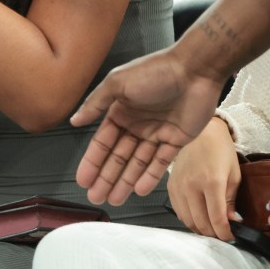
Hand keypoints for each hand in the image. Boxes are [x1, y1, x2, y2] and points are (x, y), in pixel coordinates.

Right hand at [71, 46, 224, 205]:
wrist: (194, 70)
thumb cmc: (154, 71)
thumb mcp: (117, 83)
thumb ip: (95, 104)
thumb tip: (74, 121)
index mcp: (120, 111)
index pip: (102, 143)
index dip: (92, 162)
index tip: (82, 180)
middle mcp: (136, 125)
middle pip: (118, 157)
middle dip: (106, 177)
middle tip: (95, 197)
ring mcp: (156, 134)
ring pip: (137, 163)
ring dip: (125, 181)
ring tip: (114, 199)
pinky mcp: (177, 140)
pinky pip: (161, 163)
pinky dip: (150, 176)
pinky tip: (139, 190)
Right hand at [166, 117, 239, 240]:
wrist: (200, 133)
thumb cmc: (221, 151)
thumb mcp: (233, 176)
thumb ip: (230, 201)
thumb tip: (231, 222)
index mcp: (211, 182)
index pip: (217, 219)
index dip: (226, 234)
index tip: (233, 236)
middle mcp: (191, 186)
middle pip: (201, 223)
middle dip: (215, 234)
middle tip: (224, 233)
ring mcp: (178, 186)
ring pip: (188, 221)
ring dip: (201, 228)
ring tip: (212, 226)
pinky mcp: (170, 186)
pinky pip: (178, 211)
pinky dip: (189, 219)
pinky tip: (199, 216)